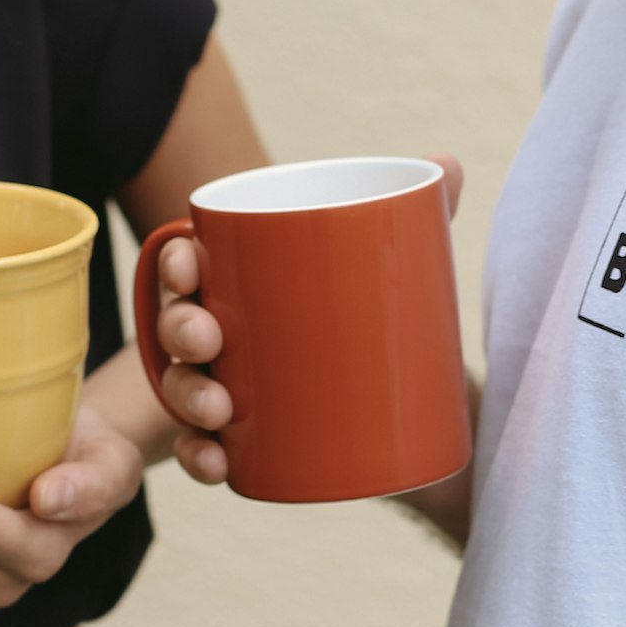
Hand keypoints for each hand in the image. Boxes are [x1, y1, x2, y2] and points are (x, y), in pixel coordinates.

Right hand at [153, 153, 465, 485]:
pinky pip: (202, 447)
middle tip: (208, 337)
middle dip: (180, 327)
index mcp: (236, 277)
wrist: (393, 396)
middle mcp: (218, 328)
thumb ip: (409, 215)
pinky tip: (218, 464)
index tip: (187, 259)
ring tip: (218, 409)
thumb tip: (449, 162)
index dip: (176, 261)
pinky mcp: (237, 434)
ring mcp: (221, 382)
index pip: (188, 262)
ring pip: (184, 385)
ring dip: (188, 396)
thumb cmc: (365, 309)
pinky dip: (202, 457)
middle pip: (178, 323)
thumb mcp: (383, 263)